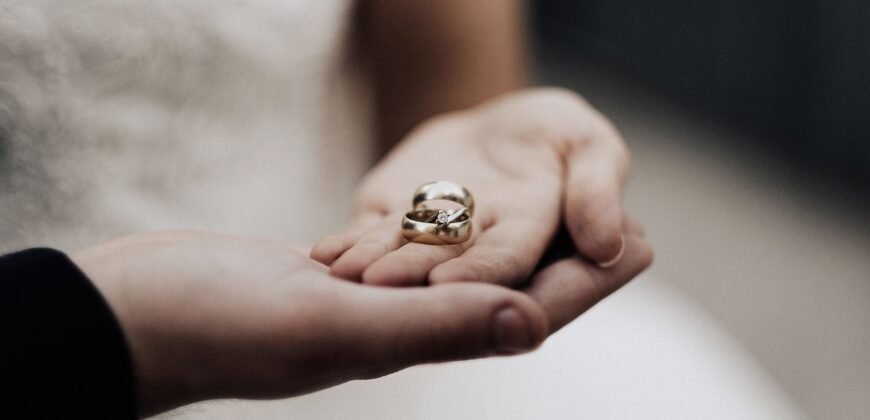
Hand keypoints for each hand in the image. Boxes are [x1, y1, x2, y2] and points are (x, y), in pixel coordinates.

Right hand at [72, 228, 650, 416]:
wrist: (137, 314)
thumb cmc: (220, 328)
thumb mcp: (334, 324)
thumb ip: (432, 326)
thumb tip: (530, 325)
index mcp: (408, 341)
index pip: (519, 311)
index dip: (587, 283)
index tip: (642, 245)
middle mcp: (397, 327)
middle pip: (503, 289)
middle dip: (564, 260)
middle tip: (619, 222)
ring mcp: (364, 304)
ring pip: (461, 272)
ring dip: (512, 244)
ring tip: (554, 212)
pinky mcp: (332, 278)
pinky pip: (410, 257)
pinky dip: (448, 234)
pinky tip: (462, 219)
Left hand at [311, 88, 631, 286]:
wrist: (497, 125)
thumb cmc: (553, 135)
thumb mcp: (589, 146)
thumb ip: (598, 188)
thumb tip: (610, 245)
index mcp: (530, 237)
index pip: (510, 263)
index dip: (483, 273)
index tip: (451, 283)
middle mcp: (477, 251)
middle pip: (447, 270)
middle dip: (414, 280)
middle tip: (381, 286)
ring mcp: (431, 243)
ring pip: (402, 259)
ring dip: (374, 269)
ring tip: (345, 272)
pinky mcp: (394, 227)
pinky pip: (371, 240)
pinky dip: (350, 248)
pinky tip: (326, 254)